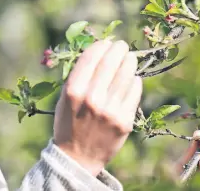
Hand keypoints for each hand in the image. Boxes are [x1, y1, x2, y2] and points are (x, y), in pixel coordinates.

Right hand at [52, 40, 141, 175]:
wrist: (77, 157)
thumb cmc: (69, 123)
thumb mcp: (65, 98)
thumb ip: (79, 77)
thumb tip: (99, 52)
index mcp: (73, 91)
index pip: (91, 57)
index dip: (101, 46)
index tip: (106, 43)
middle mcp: (92, 98)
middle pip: (111, 62)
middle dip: (118, 49)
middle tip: (121, 45)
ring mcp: (110, 110)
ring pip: (127, 74)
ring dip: (129, 61)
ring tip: (129, 58)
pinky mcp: (125, 120)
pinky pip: (134, 90)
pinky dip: (134, 81)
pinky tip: (131, 79)